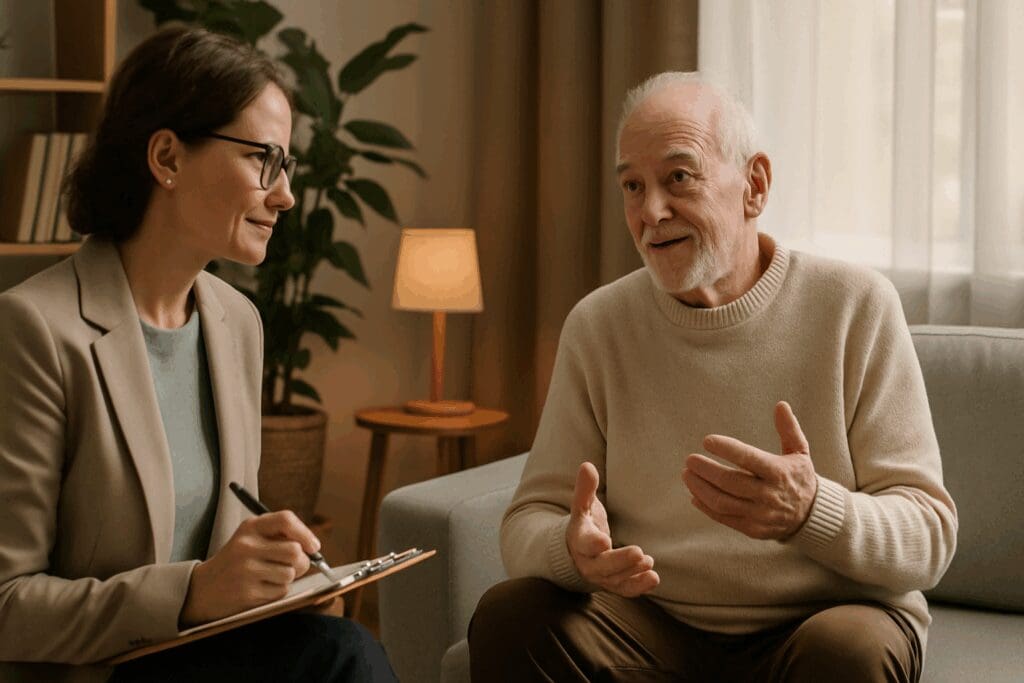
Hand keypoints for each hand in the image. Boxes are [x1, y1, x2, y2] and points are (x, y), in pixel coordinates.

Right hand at [179, 511, 320, 626]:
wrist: (202, 589)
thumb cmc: (237, 562)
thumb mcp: (251, 540)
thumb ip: (279, 537)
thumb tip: (313, 548)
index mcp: (250, 527)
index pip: (285, 520)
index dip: (305, 533)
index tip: (314, 547)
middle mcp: (246, 545)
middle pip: (294, 551)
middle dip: (301, 562)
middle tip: (294, 566)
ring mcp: (246, 570)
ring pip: (290, 573)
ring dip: (287, 578)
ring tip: (270, 577)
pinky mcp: (247, 592)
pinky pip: (280, 591)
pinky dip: (277, 592)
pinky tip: (261, 588)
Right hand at [566, 462, 659, 596]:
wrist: (578, 551)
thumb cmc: (585, 523)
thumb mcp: (583, 505)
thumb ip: (585, 488)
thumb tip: (587, 465)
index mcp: (579, 540)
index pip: (584, 543)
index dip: (593, 543)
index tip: (604, 541)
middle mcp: (588, 562)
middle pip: (602, 567)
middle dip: (620, 561)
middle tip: (640, 553)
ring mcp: (601, 576)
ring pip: (615, 580)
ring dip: (632, 573)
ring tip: (649, 562)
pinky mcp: (614, 584)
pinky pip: (625, 590)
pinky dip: (639, 587)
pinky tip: (653, 578)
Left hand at [682, 401, 817, 540]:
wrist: (811, 516)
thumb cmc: (799, 477)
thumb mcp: (800, 452)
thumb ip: (789, 429)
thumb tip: (780, 404)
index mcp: (779, 473)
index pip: (749, 459)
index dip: (727, 449)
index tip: (707, 440)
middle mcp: (768, 495)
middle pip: (730, 482)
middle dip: (706, 470)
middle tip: (690, 459)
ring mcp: (759, 514)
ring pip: (722, 502)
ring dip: (700, 488)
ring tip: (687, 474)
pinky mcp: (751, 529)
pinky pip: (723, 518)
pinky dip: (705, 506)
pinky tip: (694, 494)